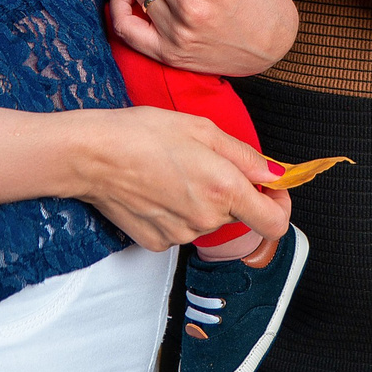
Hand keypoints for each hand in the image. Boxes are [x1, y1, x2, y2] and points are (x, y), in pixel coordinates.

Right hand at [59, 104, 289, 250]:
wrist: (92, 155)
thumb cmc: (143, 133)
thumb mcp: (203, 129)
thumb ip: (246, 157)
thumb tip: (275, 175)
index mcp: (224, 190)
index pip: (275, 223)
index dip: (280, 206)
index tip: (271, 190)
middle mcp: (206, 219)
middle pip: (237, 214)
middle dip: (229, 191)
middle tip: (201, 162)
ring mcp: (180, 235)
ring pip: (207, 220)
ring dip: (200, 200)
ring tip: (171, 172)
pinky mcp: (157, 242)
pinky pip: (181, 228)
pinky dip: (176, 211)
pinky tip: (155, 189)